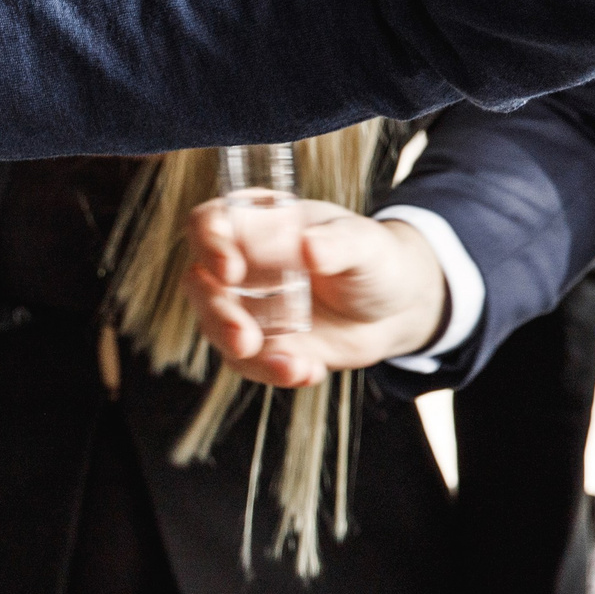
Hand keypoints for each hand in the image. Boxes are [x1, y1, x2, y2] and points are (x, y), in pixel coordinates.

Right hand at [186, 200, 448, 386]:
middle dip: (218, 315)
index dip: (208, 244)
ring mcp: (244, 306)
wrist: (394, 309)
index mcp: (256, 222)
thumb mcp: (366, 245)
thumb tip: (308, 248)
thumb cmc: (376, 259)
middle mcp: (239, 262)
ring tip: (294, 367)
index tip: (231, 270)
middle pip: (200, 284)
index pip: (207, 223)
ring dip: (246, 353)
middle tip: (245, 340)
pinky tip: (309, 372)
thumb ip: (339, 244)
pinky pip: (248, 362)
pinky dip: (274, 371)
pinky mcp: (257, 343)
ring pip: (216, 328)